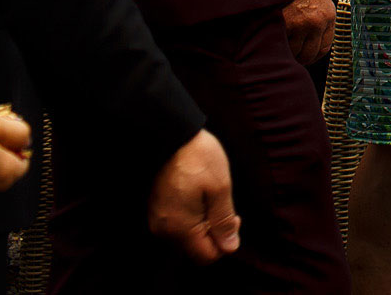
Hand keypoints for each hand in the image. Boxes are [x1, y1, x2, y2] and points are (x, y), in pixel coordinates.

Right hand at [148, 129, 238, 263]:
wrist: (170, 133)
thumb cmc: (198, 158)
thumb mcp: (220, 188)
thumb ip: (223, 221)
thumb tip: (229, 248)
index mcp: (180, 228)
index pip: (206, 257)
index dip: (225, 242)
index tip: (234, 216)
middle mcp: (164, 229)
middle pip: (196, 247)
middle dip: (215, 231)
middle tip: (223, 201)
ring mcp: (158, 218)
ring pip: (188, 234)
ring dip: (204, 221)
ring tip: (210, 193)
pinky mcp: (156, 207)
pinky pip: (178, 222)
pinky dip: (192, 213)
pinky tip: (197, 192)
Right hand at [281, 0, 335, 64]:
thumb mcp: (317, 1)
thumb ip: (318, 21)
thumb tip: (313, 49)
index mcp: (328, 15)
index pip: (325, 47)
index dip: (313, 56)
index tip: (305, 57)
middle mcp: (318, 21)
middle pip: (310, 54)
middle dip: (299, 57)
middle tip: (289, 55)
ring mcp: (302, 24)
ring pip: (295, 52)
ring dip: (287, 51)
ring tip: (280, 44)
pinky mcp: (286, 24)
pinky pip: (282, 45)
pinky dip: (277, 44)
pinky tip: (273, 37)